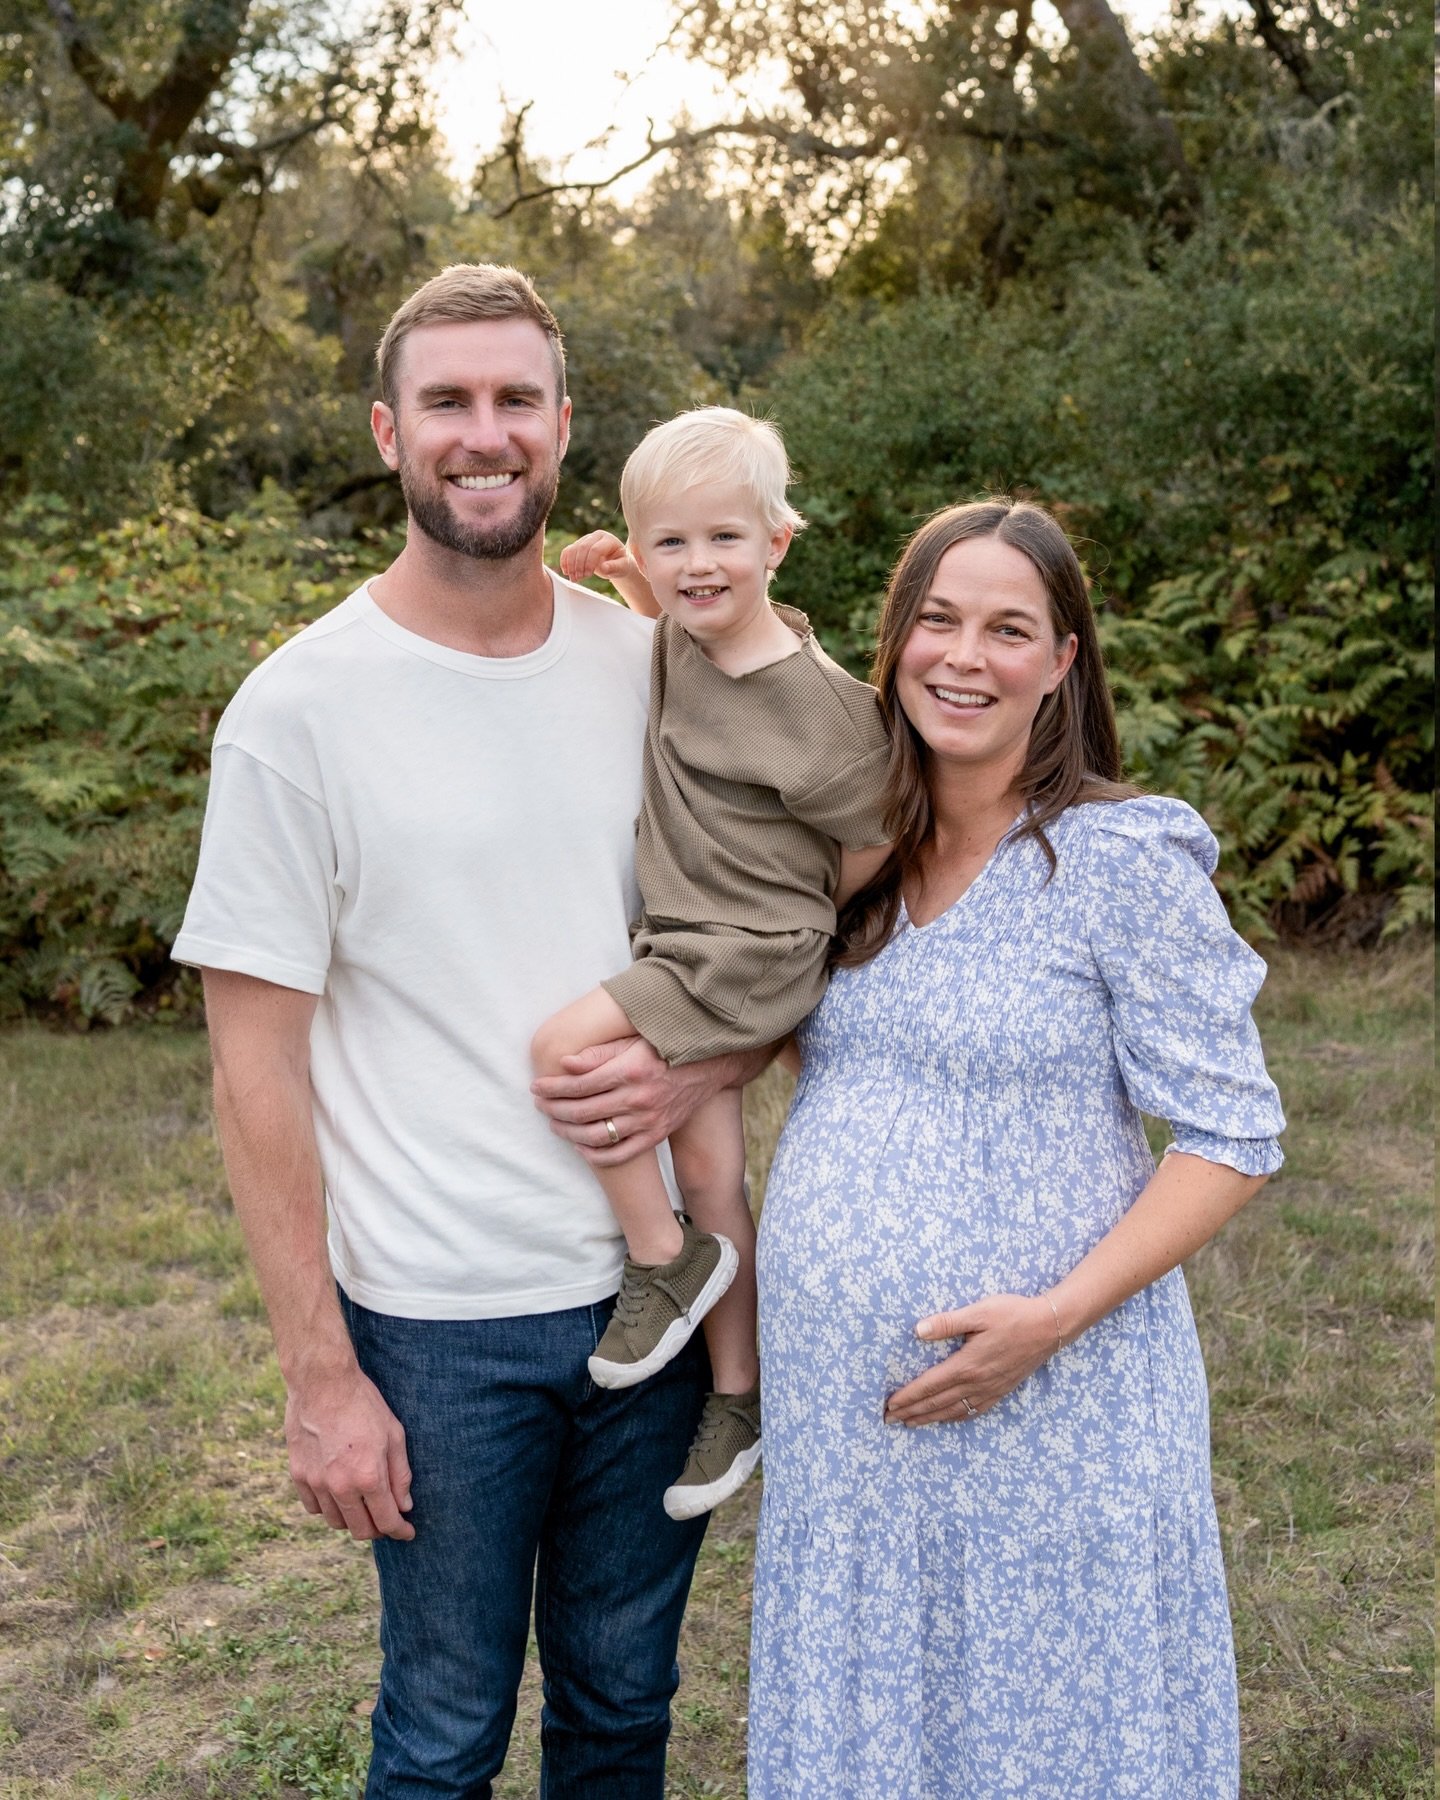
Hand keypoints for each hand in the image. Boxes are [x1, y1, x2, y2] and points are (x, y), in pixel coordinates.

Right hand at [285, 1364, 414, 1539]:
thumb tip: (404, 1506)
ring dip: (352, 1520)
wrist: (322, 1382)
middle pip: (360, 1530)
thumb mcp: (394, 1434)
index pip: (386, 1521)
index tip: (407, 1532)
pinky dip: (328, 1507)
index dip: (400, 1531)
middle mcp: (340, 1486)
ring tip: (363, 1504)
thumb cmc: (364, 1404)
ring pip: (335, 1522)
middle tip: (386, 1519)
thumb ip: (400, 1475)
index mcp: (369, 1477)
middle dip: (378, 1530)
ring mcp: (316, 1483)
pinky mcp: (298, 1475)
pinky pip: (314, 1507)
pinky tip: (338, 1494)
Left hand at [531, 1035, 724, 1164]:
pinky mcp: (656, 1135)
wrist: (706, 1068)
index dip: (553, 1087)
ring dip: (569, 1133)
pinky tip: (580, 1146)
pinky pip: (621, 1154)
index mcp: (630, 1070)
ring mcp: (648, 1120)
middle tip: (540, 1105)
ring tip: (554, 1124)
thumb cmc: (664, 1049)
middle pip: (583, 1111)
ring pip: (598, 1135)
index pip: (579, 1084)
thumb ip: (599, 1053)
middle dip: (554, 1109)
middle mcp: (638, 1098)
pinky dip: (596, 1155)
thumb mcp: (633, 1042)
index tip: (536, 1086)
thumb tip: (565, 1064)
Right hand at [559, 531, 636, 587]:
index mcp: (608, 539)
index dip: (590, 562)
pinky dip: (565, 561)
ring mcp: (586, 539)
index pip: (595, 549)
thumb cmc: (620, 564)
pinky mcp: (578, 545)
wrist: (616, 562)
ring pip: (573, 549)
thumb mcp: (622, 567)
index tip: (588, 575)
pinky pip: (568, 551)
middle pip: (582, 548)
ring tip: (573, 578)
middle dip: (579, 565)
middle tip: (579, 578)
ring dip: (571, 565)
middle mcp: (596, 536)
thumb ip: (615, 567)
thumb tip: (604, 567)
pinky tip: (566, 572)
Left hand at [884, 1293, 1057, 1426]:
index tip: (890, 1404)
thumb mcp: (979, 1312)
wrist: (1050, 1327)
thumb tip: (918, 1330)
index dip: (908, 1396)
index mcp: (967, 1365)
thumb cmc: (1013, 1315)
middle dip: (911, 1412)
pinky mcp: (1001, 1390)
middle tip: (889, 1419)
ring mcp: (990, 1390)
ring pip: (953, 1411)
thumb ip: (947, 1322)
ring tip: (910, 1423)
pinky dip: (955, 1417)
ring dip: (929, 1418)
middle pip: (937, 1403)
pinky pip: (974, 1411)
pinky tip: (948, 1418)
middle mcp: (977, 1383)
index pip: (929, 1386)